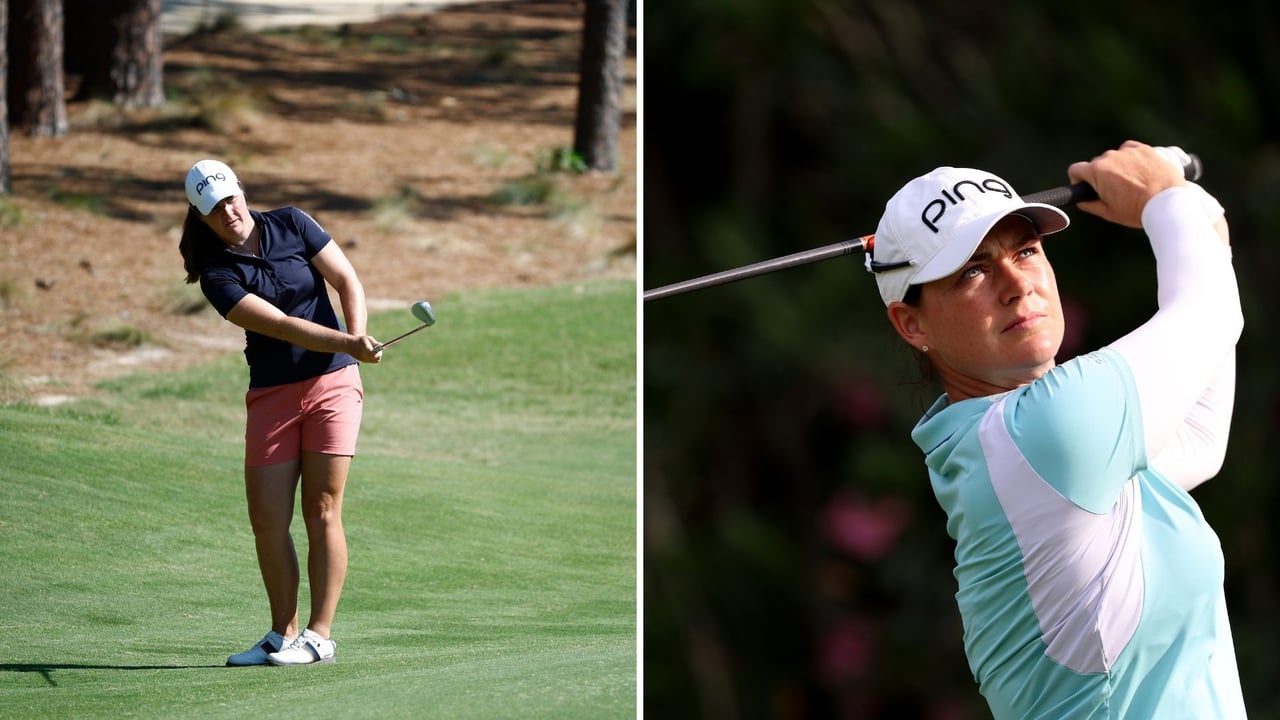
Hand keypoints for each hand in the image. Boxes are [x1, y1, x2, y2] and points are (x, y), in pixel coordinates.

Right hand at [350, 335, 382, 363]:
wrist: (348, 344)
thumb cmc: (359, 340)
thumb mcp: (368, 338)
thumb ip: (375, 343)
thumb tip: (382, 346)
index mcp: (367, 350)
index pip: (377, 354)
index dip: (379, 352)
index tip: (380, 348)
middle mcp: (365, 356)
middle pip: (377, 359)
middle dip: (379, 355)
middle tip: (378, 350)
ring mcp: (363, 359)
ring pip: (374, 360)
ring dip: (375, 356)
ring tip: (373, 350)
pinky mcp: (362, 361)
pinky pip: (370, 361)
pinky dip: (372, 357)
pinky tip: (369, 352)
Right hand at [1066, 140, 1185, 227]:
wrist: (1167, 202)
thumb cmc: (1137, 210)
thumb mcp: (1108, 213)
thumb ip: (1089, 204)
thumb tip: (1081, 200)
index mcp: (1097, 172)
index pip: (1075, 170)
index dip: (1078, 181)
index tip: (1088, 188)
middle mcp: (1109, 157)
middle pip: (1096, 164)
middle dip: (1101, 176)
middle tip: (1115, 191)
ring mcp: (1127, 151)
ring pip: (1114, 158)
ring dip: (1117, 167)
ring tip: (1132, 183)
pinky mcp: (1143, 148)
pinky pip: (1129, 150)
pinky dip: (1130, 158)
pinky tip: (1138, 171)